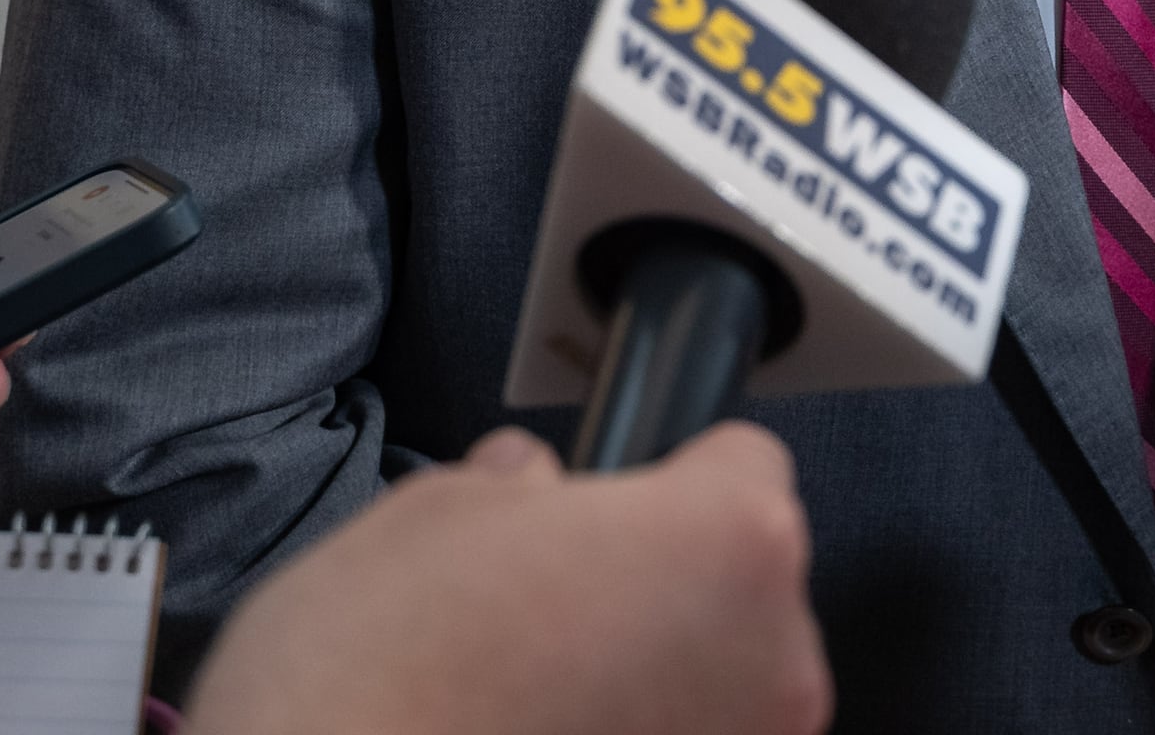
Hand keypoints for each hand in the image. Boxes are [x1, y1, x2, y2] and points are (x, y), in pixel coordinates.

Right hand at [184, 424, 828, 734]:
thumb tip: (530, 485)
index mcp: (728, 543)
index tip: (613, 503)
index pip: (747, 464)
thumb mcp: (431, 513)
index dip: (667, 475)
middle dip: (654, 585)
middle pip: (739, 588)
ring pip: (713, 686)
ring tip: (529, 691)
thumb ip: (515, 484)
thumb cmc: (380, 684)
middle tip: (546, 602)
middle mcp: (774, 660)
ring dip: (646, 681)